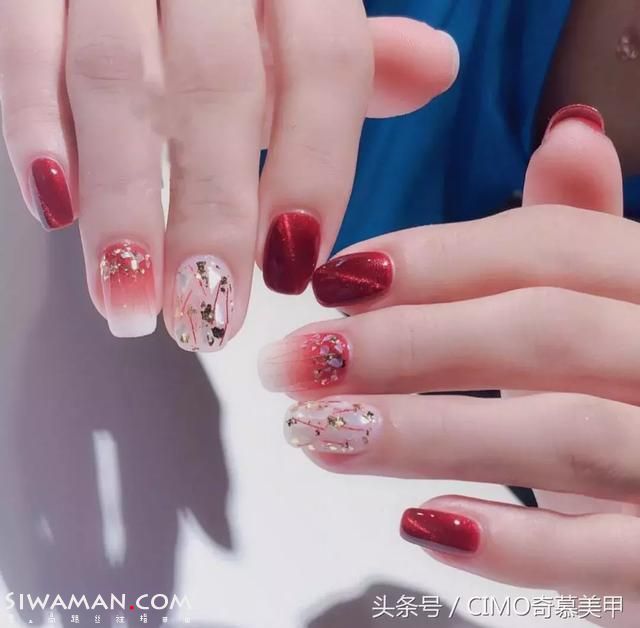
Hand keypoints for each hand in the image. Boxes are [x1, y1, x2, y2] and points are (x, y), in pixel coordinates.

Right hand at [0, 0, 458, 344]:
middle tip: (209, 313)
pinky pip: (23, 45)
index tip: (293, 271)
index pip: (325, 65)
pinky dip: (34, 129)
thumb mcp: (302, 12)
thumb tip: (437, 68)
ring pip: (116, 82)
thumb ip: (355, 54)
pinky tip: (54, 210)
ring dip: (123, 205)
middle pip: (219, 88)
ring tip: (131, 304)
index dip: (313, 172)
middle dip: (212, 215)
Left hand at [258, 105, 639, 603]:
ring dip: (424, 434)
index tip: (333, 280)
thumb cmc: (632, 396)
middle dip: (405, 343)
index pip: (550, 247)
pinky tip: (419, 525)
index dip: (434, 259)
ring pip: (564, 432)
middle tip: (295, 364)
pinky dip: (511, 544)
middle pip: (544, 330)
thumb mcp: (612, 312)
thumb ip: (585, 237)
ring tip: (320, 435)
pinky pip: (605, 554)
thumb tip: (567, 132)